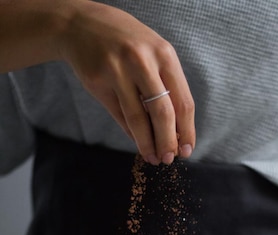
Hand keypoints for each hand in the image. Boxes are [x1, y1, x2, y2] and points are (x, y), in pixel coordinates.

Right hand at [59, 0, 194, 163]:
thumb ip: (166, 87)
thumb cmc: (126, 43)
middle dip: (168, 142)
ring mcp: (118, 70)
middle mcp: (142, 61)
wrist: (81, 24)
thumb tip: (177, 132)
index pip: (183, 102)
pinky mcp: (98, 81)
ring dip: (147, 144)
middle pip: (163, 114)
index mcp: (164, 55)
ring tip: (153, 158)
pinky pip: (119, 116)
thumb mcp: (152, 54)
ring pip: (138, 119)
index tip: (187, 150)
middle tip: (169, 159)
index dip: (187, 131)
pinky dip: (131, 134)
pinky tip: (138, 143)